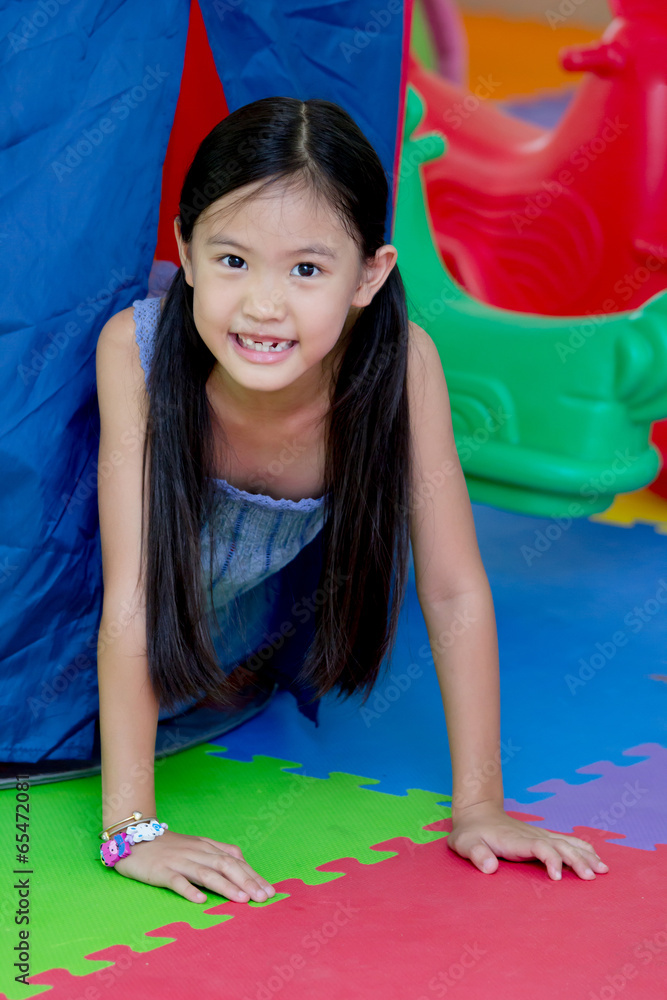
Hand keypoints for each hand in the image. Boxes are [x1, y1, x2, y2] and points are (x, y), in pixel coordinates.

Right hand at [113, 828, 276, 903]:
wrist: (135, 838)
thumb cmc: (169, 847)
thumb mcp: (197, 847)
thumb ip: (218, 855)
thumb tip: (242, 867)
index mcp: (207, 846)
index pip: (235, 860)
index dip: (253, 875)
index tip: (269, 890)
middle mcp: (197, 852)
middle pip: (226, 865)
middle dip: (247, 881)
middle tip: (263, 898)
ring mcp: (180, 861)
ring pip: (207, 873)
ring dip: (226, 886)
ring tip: (242, 899)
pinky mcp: (162, 871)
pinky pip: (177, 881)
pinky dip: (189, 890)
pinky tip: (200, 900)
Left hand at [447, 801, 609, 880]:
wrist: (477, 813)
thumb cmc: (470, 833)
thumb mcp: (464, 843)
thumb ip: (476, 854)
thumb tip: (490, 867)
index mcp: (515, 840)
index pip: (539, 847)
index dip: (550, 859)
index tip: (556, 877)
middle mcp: (532, 836)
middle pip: (559, 845)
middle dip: (577, 860)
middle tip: (591, 877)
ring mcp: (539, 835)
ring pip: (567, 842)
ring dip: (585, 855)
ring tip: (603, 870)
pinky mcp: (542, 837)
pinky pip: (566, 841)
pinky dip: (583, 849)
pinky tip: (597, 859)